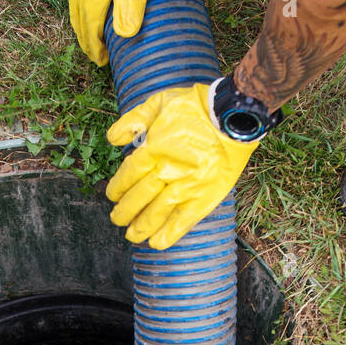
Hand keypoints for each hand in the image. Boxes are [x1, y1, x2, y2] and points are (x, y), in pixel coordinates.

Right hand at [67, 0, 152, 65]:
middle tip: (96, 57)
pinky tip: (86, 16)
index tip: (100, 60)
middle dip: (86, 41)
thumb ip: (132, 2)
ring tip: (90, 42)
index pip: (91, 25)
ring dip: (82, 28)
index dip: (95, 46)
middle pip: (79, 19)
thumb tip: (126, 33)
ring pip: (75, 8)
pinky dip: (79, 12)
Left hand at [105, 82, 256, 250]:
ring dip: (142, 227)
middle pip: (139, 196)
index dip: (118, 188)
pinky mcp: (205, 197)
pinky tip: (158, 243)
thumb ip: (133, 120)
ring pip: (158, 212)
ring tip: (132, 235)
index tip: (112, 195)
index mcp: (154, 148)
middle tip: (117, 219)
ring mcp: (187, 186)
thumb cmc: (196, 107)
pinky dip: (170, 233)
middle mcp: (167, 171)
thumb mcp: (160, 101)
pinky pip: (184, 220)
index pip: (129, 174)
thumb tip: (112, 139)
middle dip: (125, 211)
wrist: (233, 116)